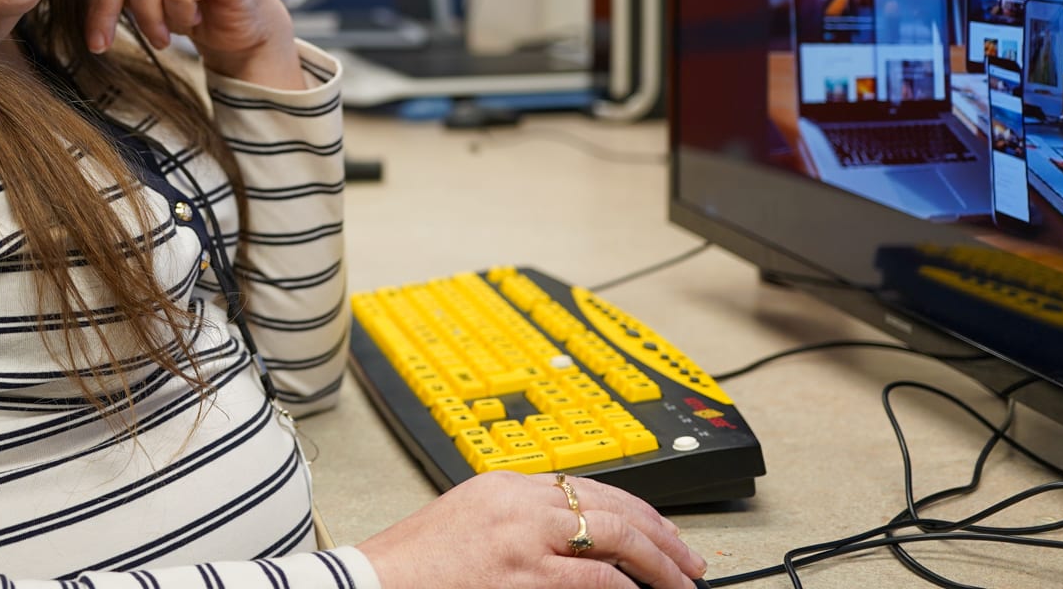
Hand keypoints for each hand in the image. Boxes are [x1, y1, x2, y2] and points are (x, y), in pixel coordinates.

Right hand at [356, 471, 706, 588]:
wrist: (373, 583)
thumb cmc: (414, 564)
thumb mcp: (470, 523)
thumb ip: (519, 524)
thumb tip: (573, 548)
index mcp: (505, 483)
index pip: (587, 486)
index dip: (635, 510)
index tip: (659, 531)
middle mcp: (519, 501)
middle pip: (610, 505)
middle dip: (660, 533)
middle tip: (689, 560)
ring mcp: (522, 536)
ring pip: (612, 536)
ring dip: (657, 562)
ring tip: (681, 582)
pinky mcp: (522, 573)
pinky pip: (593, 579)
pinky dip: (626, 587)